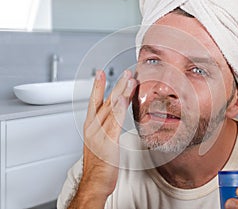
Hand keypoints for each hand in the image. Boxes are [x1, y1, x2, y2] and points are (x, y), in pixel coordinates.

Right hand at [69, 70, 135, 207]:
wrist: (95, 181)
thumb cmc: (99, 163)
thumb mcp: (99, 141)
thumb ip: (105, 127)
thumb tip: (113, 118)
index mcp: (91, 126)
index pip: (94, 101)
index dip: (97, 86)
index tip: (100, 73)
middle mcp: (94, 127)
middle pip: (105, 101)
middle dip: (116, 85)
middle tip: (125, 73)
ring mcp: (99, 133)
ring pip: (110, 108)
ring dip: (121, 92)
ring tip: (130, 80)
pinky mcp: (107, 141)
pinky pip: (114, 122)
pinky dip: (118, 109)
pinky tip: (124, 99)